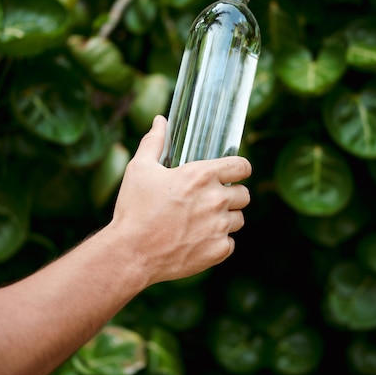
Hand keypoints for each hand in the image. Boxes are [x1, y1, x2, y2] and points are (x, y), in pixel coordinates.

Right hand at [109, 115, 251, 286]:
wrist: (131, 253)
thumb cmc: (134, 209)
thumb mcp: (140, 169)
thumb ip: (154, 142)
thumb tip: (160, 121)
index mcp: (201, 176)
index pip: (243, 166)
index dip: (239, 169)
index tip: (233, 173)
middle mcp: (216, 200)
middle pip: (244, 195)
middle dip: (230, 195)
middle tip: (210, 201)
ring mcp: (219, 227)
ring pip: (238, 220)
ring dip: (225, 219)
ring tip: (201, 222)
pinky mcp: (218, 251)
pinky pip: (229, 243)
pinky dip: (218, 242)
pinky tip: (198, 240)